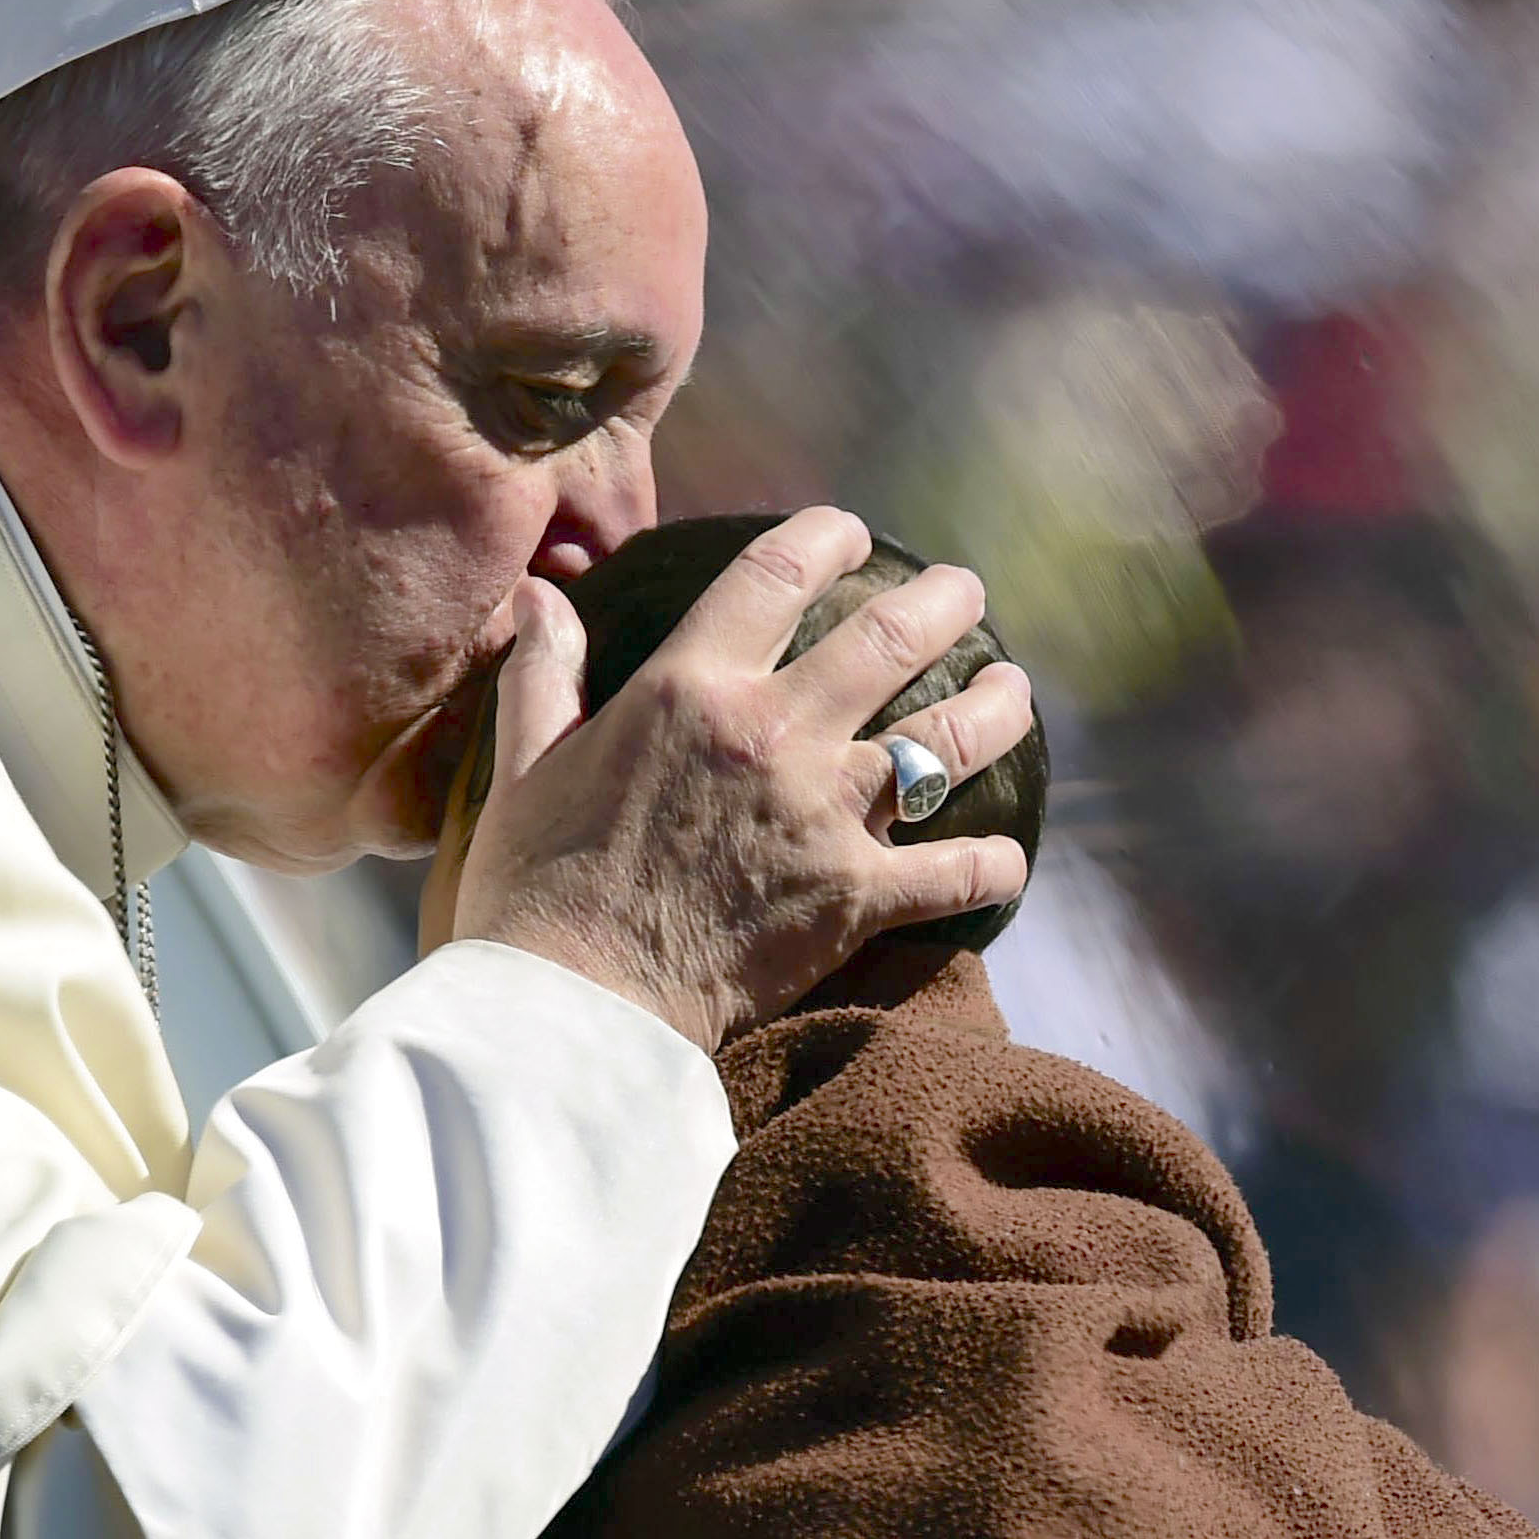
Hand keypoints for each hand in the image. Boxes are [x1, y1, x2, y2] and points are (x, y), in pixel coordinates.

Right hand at [452, 508, 1032, 1047]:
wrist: (575, 1006)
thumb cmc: (535, 888)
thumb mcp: (524, 764)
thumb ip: (544, 675)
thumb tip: (540, 599)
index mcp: (691, 687)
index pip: (776, 575)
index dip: (826, 538)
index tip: (851, 532)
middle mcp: (772, 733)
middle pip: (888, 639)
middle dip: (942, 604)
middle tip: (965, 593)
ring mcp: (824, 813)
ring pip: (945, 739)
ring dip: (995, 707)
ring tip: (1014, 690)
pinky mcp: (856, 897)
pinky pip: (956, 872)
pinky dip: (993, 866)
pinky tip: (1008, 861)